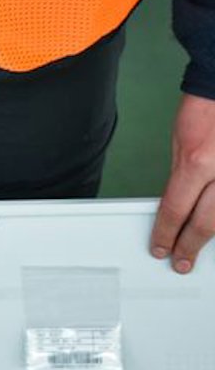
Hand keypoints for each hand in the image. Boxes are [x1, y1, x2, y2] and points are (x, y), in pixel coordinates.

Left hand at [150, 92, 214, 272]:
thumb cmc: (204, 109)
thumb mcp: (180, 144)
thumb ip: (182, 176)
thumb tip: (179, 204)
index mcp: (196, 162)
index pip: (175, 210)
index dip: (166, 234)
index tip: (161, 246)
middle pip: (206, 224)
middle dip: (190, 246)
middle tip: (181, 260)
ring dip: (212, 236)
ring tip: (200, 248)